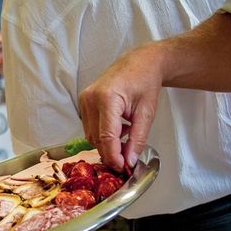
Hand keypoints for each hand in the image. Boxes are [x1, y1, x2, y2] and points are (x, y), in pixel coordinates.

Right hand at [79, 44, 162, 170]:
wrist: (139, 62)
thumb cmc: (145, 83)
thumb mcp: (147, 113)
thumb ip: (137, 139)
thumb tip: (129, 161)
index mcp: (107, 99)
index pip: (106, 137)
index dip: (113, 156)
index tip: (123, 168)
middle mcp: (91, 99)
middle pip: (96, 139)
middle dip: (110, 152)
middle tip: (127, 157)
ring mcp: (84, 99)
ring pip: (90, 136)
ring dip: (106, 143)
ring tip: (126, 136)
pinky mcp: (83, 102)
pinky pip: (90, 127)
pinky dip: (102, 134)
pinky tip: (118, 127)